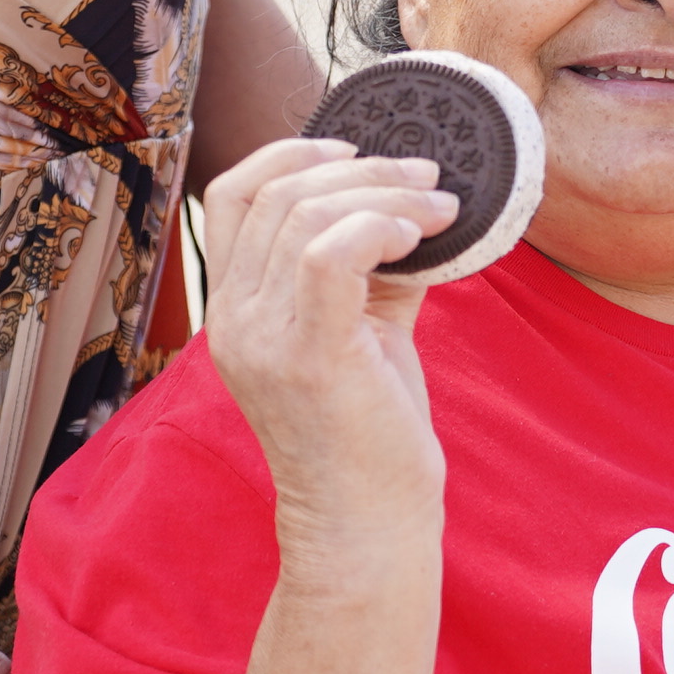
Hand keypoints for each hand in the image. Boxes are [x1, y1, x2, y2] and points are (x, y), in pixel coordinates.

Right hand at [197, 134, 460, 587]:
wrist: (366, 524)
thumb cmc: (368, 435)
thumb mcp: (362, 331)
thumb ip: (371, 266)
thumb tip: (415, 201)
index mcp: (235, 308)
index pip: (233, 194)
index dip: (290, 153)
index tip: (355, 148)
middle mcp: (234, 319)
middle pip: (277, 192)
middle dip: (361, 166)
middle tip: (425, 174)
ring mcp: (263, 338)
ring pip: (307, 213)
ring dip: (386, 192)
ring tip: (440, 205)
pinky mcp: (308, 356)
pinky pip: (330, 253)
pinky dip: (380, 225)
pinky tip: (421, 234)